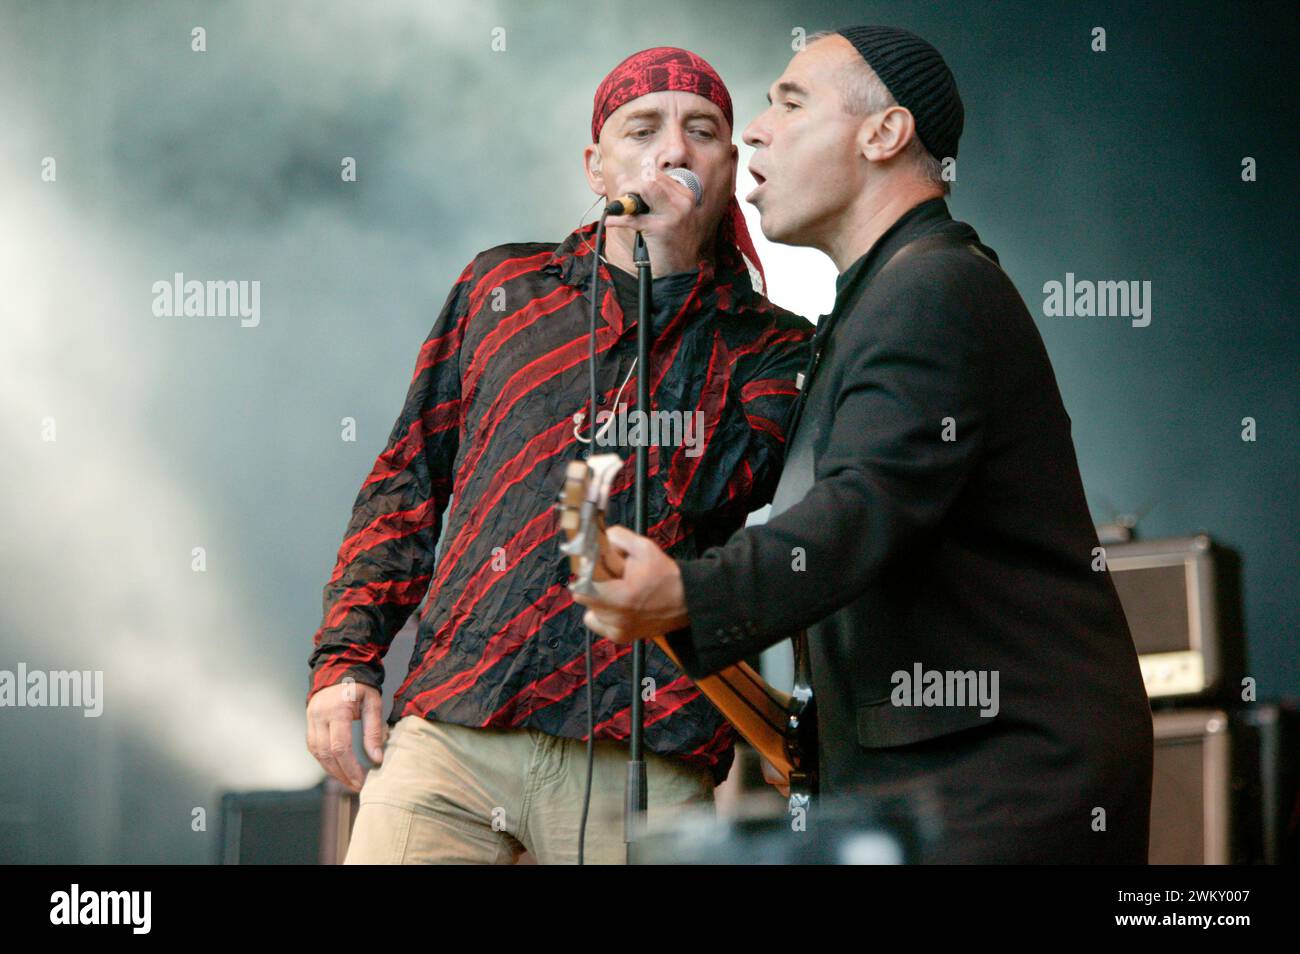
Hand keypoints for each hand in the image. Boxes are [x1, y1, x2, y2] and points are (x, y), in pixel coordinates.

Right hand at [306, 680, 387, 791]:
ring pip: (317, 753)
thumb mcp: (373, 702)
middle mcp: (319, 715)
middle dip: (342, 774)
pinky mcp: (309, 722)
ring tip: (349, 781)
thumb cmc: (360, 685)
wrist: (340, 666)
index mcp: (337, 709)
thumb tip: (376, 759)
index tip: (362, 781)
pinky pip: (314, 747)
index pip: (340, 747)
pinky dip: (326, 760)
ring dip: (332, 770)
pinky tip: (338, 768)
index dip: (350, 768)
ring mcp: (311, 719)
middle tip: (357, 786)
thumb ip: (374, 731)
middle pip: (326, 754)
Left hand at [570, 525, 690, 642]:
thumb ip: (616, 537)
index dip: (586, 572)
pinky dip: (602, 612)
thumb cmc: (665, 574)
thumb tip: (597, 538)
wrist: (686, 600)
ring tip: (617, 589)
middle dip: (591, 582)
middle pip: (583, 595)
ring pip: (589, 607)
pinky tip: (617, 604)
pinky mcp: (619, 636)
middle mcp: (616, 617)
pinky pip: (597, 621)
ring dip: (597, 596)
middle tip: (607, 575)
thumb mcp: (643, 546)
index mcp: (621, 596)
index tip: (594, 565)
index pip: (582, 585)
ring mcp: (616, 629)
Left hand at [603, 170, 712, 276]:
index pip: (659, 175)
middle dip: (631, 184)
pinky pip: (633, 217)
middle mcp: (682, 202)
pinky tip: (611, 222)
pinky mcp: (660, 229)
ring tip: (619, 206)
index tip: (630, 187)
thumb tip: (626, 180)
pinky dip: (617, 219)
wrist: (680, 273)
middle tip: (623, 196)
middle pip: (651, 178)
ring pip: (645, 188)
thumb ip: (655, 199)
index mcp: (685, 197)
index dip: (639, 178)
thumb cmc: (673, 245)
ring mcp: (672, 215)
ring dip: (626, 195)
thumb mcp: (671, 217)